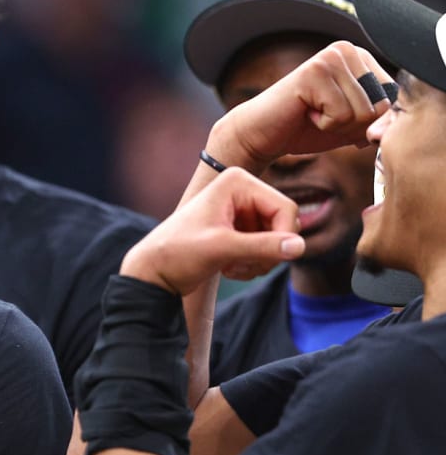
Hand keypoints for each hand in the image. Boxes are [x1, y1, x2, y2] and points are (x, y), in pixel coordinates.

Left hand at [121, 168, 304, 294]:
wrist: (154, 272)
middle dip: (270, 251)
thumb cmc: (178, 254)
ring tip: (233, 269)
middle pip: (285, 223)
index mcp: (237, 181)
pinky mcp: (240, 228)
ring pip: (277, 238)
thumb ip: (262, 247)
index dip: (283, 237)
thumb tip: (300, 247)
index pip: (286, 208)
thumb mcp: (221, 249)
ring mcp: (242, 209)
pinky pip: (266, 246)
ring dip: (261, 260)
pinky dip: (254, 262)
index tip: (264, 260)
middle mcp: (242, 189)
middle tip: (244, 267)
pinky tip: (231, 269)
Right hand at [206, 40, 392, 174]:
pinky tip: (304, 113)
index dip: (365, 120)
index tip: (335, 113)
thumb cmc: (304, 128)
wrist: (261, 134)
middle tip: (321, 115)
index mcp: (359, 57)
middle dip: (351, 123)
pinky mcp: (314, 72)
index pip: (390, 98)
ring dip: (336, 125)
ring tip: (312, 113)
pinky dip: (322, 124)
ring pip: (362, 112)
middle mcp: (347, 50)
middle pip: (379, 105)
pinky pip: (341, 114)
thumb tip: (388, 125)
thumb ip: (378, 120)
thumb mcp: (351, 124)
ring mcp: (330, 58)